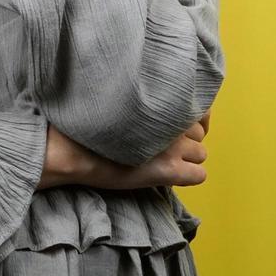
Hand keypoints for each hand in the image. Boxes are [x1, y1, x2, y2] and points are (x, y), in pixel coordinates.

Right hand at [37, 115, 211, 191]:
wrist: (74, 149)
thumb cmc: (88, 122)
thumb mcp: (118, 99)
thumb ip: (141, 99)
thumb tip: (149, 102)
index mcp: (161, 100)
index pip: (197, 107)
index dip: (187, 118)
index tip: (175, 124)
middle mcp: (172, 121)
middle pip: (199, 132)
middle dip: (186, 138)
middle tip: (164, 145)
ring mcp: (173, 147)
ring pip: (201, 153)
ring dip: (188, 157)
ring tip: (164, 160)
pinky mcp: (169, 171)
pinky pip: (199, 175)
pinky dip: (188, 176)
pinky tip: (169, 176)